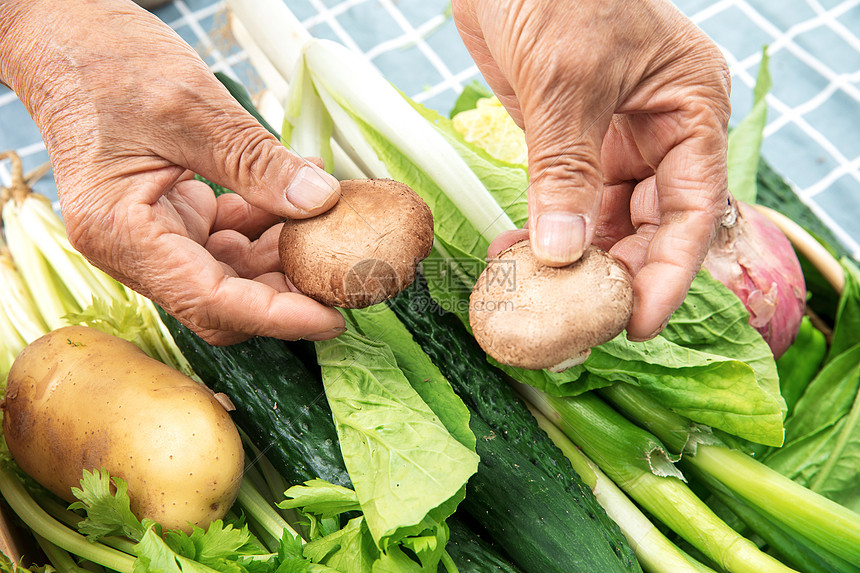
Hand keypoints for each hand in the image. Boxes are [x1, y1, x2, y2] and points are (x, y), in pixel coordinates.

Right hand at [0, 0, 344, 343]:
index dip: (278, 316)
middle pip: (225, 298)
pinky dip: (268, 221)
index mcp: (122, 234)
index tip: (333, 317)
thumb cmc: (105, 62)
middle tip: (345, 274)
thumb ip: (257, 163)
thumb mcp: (192, 108)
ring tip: (334, 226)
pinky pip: (230, 236)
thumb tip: (321, 202)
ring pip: (233, 270)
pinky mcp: (172, 215)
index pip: (211, 302)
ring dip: (285, 252)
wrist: (63, 34)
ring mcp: (154, 233)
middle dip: (288, 290)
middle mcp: (134, 248)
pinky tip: (304, 195)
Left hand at [452, 0, 730, 340]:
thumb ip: (565, 168)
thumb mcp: (567, 79)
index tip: (637, 323)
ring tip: (538, 294)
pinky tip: (515, 257)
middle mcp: (656, 132)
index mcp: (687, 111)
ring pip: (604, 221)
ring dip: (573, 260)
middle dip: (615, 274)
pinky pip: (561, 201)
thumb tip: (562, 251)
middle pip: (650, 225)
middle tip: (579, 319)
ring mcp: (608, 138)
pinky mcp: (564, 141)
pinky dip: (540, 232)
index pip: (690, 210)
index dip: (665, 273)